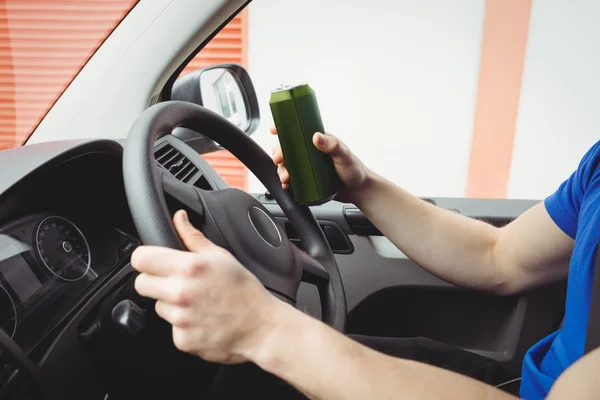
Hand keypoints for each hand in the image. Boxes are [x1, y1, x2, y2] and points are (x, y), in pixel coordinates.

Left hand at [132, 210, 280, 363]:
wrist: (261, 327)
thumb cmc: (244, 291)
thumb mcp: (221, 257)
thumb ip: (193, 237)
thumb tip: (178, 218)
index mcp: (189, 268)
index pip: (141, 259)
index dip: (146, 258)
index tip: (153, 261)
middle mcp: (180, 293)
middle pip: (141, 284)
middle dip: (154, 281)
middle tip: (176, 282)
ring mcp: (180, 319)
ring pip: (157, 306)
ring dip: (170, 304)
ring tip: (195, 302)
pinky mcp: (182, 340)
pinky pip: (171, 328)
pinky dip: (182, 325)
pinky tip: (200, 319)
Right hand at [270, 127, 368, 202]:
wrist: (358, 191)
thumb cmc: (354, 169)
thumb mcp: (344, 155)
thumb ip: (332, 145)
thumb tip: (316, 136)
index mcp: (317, 141)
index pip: (298, 131)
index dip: (283, 128)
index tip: (274, 129)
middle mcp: (309, 152)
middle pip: (287, 148)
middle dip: (278, 154)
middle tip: (279, 160)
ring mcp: (307, 166)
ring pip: (287, 165)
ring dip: (281, 170)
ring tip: (286, 178)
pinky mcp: (306, 180)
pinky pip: (292, 179)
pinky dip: (286, 182)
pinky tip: (286, 185)